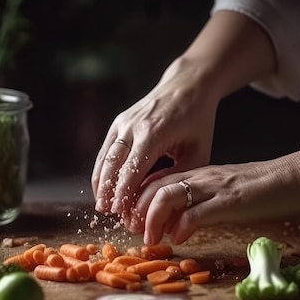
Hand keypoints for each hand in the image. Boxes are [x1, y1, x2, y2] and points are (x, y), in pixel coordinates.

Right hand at [91, 57, 218, 224]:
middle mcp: (133, 125)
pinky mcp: (119, 121)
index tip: (120, 212)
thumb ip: (178, 175)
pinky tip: (101, 186)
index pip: (133, 168)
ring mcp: (123, 122)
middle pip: (113, 163)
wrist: (187, 85)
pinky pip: (106, 149)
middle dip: (108, 190)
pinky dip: (101, 169)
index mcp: (154, 132)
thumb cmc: (197, 120)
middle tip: (107, 213)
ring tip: (101, 205)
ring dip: (101, 182)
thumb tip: (158, 198)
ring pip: (105, 156)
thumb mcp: (198, 151)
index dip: (124, 192)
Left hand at [133, 156, 299, 244]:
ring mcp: (215, 187)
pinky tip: (179, 239)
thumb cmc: (265, 188)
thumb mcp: (226, 191)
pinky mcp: (231, 201)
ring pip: (167, 195)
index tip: (134, 221)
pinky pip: (197, 212)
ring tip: (151, 238)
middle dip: (137, 211)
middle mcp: (202, 177)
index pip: (156, 180)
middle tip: (135, 232)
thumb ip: (202, 201)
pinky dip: (181, 226)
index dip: (138, 201)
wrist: (299, 175)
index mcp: (199, 173)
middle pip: (154, 187)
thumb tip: (179, 221)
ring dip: (152, 219)